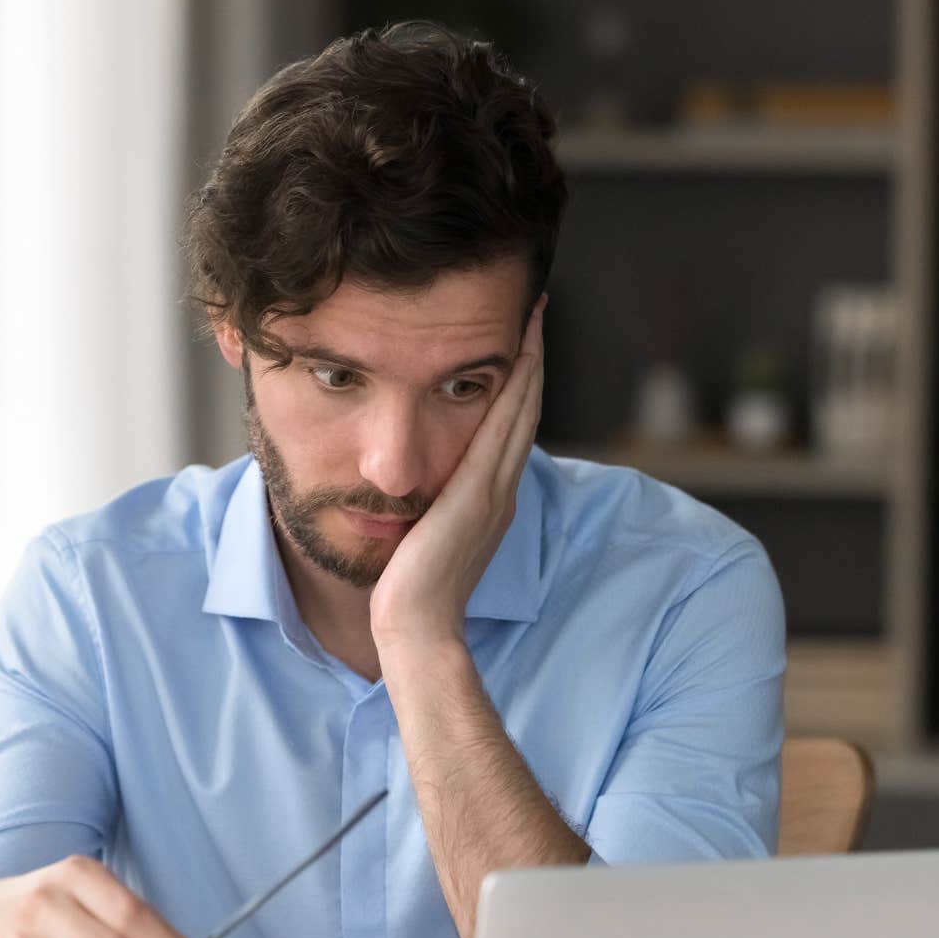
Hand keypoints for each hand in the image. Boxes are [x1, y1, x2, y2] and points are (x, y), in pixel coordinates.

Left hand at [369, 293, 545, 648]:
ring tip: (530, 315)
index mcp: (488, 503)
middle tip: (533, 310)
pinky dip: (516, 383)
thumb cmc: (406, 596)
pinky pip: (505, 423)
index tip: (515, 342)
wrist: (412, 627)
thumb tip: (408, 497)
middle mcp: (500, 491)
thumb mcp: (419, 542)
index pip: (507, 431)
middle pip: (524, 410)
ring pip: (521, 408)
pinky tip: (517, 350)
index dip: (516, 385)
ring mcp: (495, 490)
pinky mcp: (479, 491)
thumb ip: (426, 514)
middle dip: (530, 358)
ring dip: (528, 359)